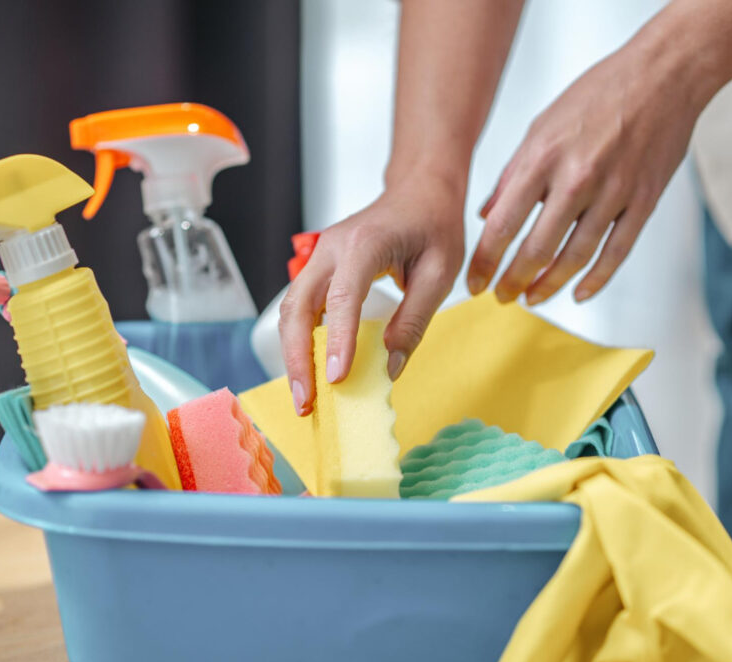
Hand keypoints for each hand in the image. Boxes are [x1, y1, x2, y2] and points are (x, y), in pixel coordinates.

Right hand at [279, 172, 465, 415]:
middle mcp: (332, 247)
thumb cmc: (433, 224)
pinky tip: (309, 370)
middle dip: (297, 358)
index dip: (337, 340)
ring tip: (305, 396)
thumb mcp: (440, 272)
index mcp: (364, 243)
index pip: (343, 297)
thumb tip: (389, 368)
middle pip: (298, 306)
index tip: (336, 379)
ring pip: (291, 309)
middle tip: (306, 402)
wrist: (420, 189)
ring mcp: (320, 255)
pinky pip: (301, 306)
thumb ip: (414, 320)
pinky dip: (299, 340)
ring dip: (293, 354)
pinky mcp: (320, 267)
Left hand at [467, 38, 705, 304]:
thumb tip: (486, 214)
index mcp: (542, 157)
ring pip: (576, 257)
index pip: (503, 224)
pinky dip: (596, 280)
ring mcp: (613, 192)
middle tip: (501, 297)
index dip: (485, 261)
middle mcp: (576, 177)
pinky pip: (617, 252)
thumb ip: (512, 174)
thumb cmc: (601, 93)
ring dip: (550, 285)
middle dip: (513, 280)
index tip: (475, 282)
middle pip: (537, 248)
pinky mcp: (644, 201)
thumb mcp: (542, 126)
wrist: (664, 74)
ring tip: (532, 298)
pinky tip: (578, 293)